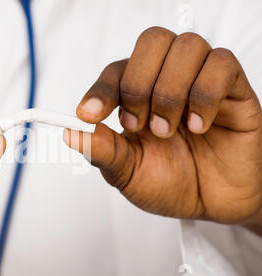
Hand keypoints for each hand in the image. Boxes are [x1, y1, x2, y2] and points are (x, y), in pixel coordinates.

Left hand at [65, 27, 261, 226]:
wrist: (212, 205)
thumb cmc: (169, 185)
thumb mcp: (127, 172)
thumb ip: (101, 150)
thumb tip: (69, 133)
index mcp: (139, 97)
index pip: (118, 70)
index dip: (101, 88)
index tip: (88, 115)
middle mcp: (169, 81)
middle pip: (152, 41)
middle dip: (138, 84)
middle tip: (139, 125)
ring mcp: (202, 81)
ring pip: (187, 46)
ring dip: (170, 92)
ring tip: (169, 130)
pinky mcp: (235, 90)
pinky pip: (222, 63)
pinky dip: (204, 95)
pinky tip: (198, 127)